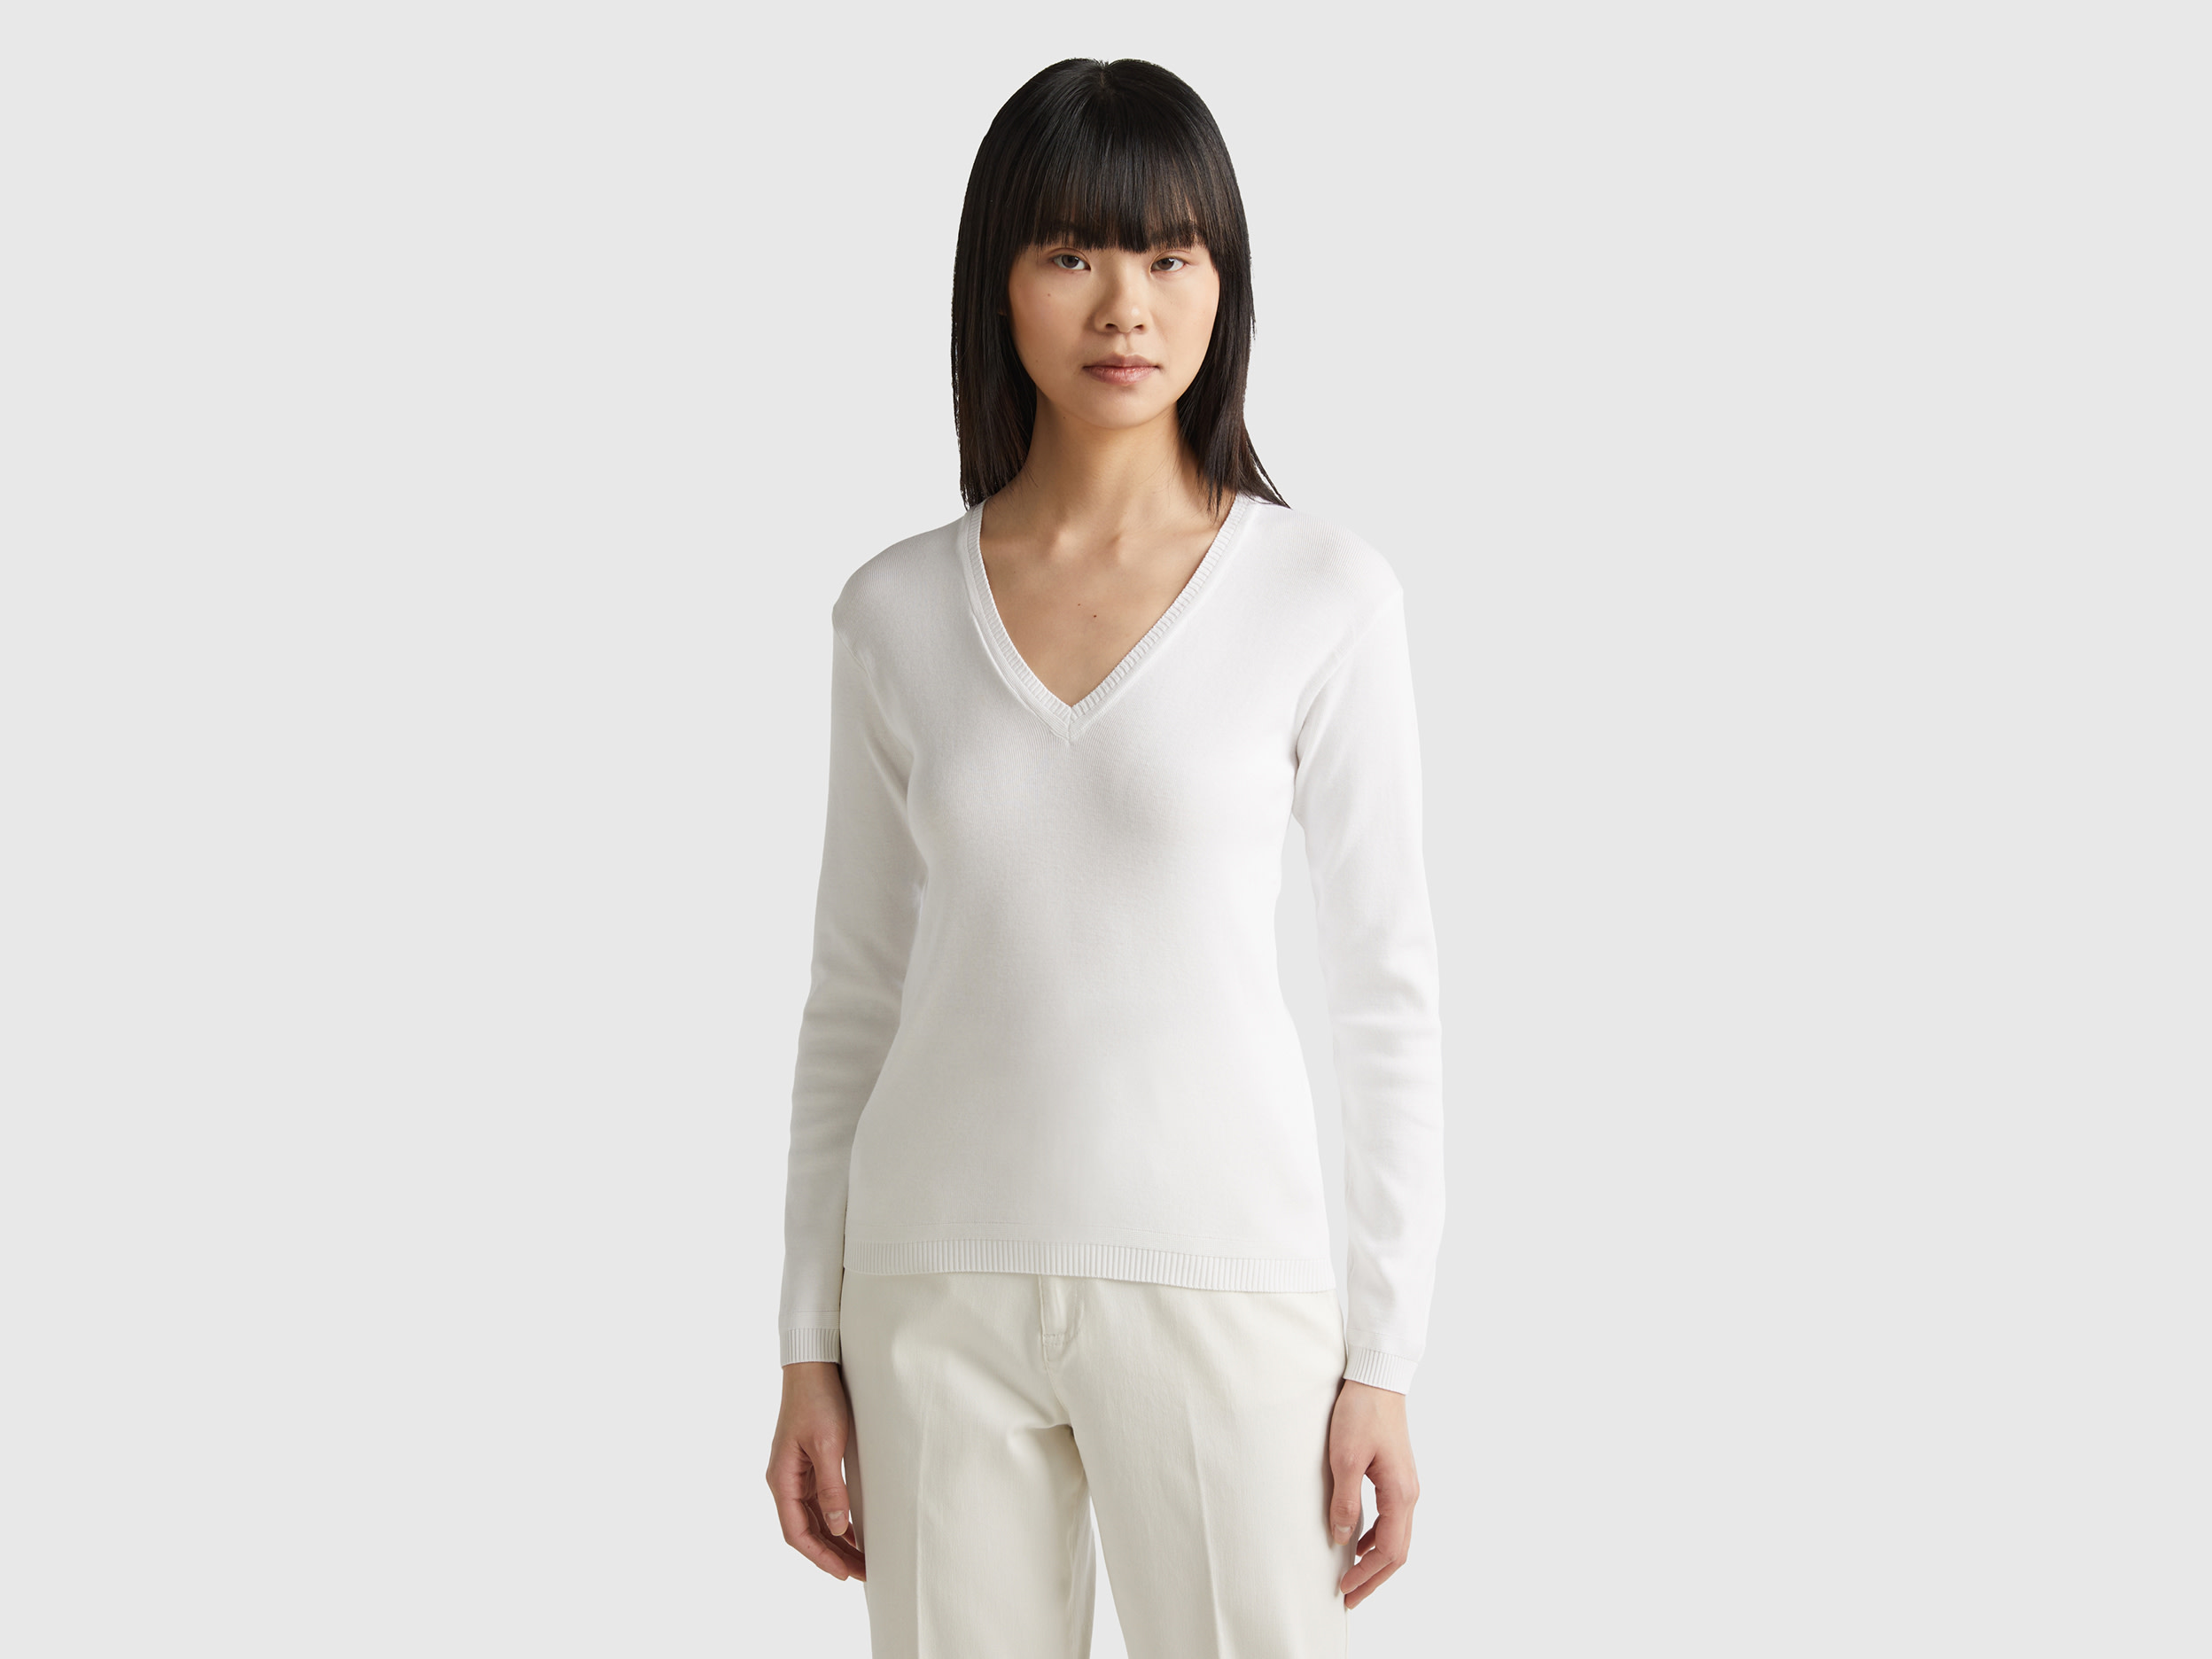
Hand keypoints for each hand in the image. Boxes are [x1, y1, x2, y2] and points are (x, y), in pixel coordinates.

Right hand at [766, 1361, 866, 1581]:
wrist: (813, 1366)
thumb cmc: (817, 1400)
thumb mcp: (827, 1446)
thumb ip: (831, 1488)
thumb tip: (836, 1528)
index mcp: (782, 1479)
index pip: (796, 1532)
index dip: (820, 1557)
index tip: (844, 1574)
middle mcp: (784, 1481)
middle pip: (805, 1530)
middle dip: (832, 1555)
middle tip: (862, 1573)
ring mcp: (795, 1473)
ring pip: (813, 1519)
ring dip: (835, 1541)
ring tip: (861, 1560)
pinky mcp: (807, 1464)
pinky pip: (818, 1503)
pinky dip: (835, 1520)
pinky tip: (853, 1532)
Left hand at [1326, 1378, 1418, 1609]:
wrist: (1377, 1379)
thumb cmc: (1362, 1413)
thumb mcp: (1344, 1459)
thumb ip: (1345, 1502)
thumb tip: (1342, 1539)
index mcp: (1400, 1494)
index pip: (1388, 1551)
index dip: (1367, 1576)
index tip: (1344, 1589)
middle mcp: (1409, 1495)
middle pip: (1397, 1552)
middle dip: (1373, 1578)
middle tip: (1349, 1597)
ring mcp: (1405, 1486)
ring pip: (1396, 1538)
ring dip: (1375, 1561)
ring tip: (1352, 1577)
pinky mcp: (1396, 1477)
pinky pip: (1391, 1520)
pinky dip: (1376, 1539)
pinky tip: (1358, 1542)